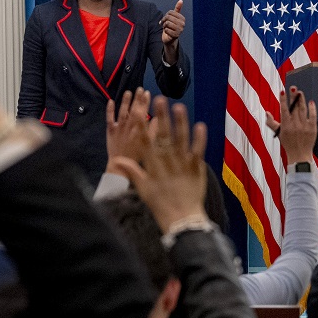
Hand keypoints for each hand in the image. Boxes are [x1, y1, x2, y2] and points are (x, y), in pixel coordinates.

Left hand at [105, 88, 150, 173]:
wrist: (120, 166)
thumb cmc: (136, 157)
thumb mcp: (149, 146)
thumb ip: (153, 131)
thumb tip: (158, 119)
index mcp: (139, 130)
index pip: (143, 112)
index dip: (145, 102)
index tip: (148, 93)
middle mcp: (129, 127)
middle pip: (133, 110)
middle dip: (137, 98)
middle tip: (140, 89)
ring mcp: (119, 128)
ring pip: (122, 112)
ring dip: (125, 101)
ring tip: (128, 92)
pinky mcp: (110, 131)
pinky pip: (109, 119)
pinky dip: (109, 110)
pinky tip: (111, 101)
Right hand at [110, 96, 207, 232]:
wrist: (181, 218)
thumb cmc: (160, 203)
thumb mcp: (142, 188)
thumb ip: (131, 171)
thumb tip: (116, 160)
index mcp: (153, 165)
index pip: (145, 142)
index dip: (142, 126)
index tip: (138, 111)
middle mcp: (167, 162)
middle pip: (164, 136)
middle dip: (162, 117)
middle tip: (160, 99)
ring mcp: (183, 164)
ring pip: (181, 140)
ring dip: (180, 123)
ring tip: (179, 106)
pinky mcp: (196, 168)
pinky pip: (198, 151)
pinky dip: (199, 139)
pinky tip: (200, 125)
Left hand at [161, 0, 184, 59]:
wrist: (169, 38)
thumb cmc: (171, 26)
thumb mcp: (173, 17)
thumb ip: (177, 9)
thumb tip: (181, 0)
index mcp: (182, 18)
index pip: (170, 12)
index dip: (166, 15)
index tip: (166, 19)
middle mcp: (183, 24)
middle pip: (168, 17)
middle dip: (164, 21)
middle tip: (164, 24)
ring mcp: (180, 30)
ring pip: (167, 23)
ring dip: (164, 26)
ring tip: (167, 28)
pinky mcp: (176, 35)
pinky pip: (166, 30)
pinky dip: (165, 31)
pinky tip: (168, 32)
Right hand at [264, 86, 316, 163]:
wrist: (299, 155)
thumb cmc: (288, 143)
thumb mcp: (278, 133)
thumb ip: (271, 122)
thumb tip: (266, 112)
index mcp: (286, 126)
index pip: (284, 110)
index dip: (283, 100)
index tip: (282, 91)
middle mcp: (295, 125)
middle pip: (294, 108)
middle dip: (293, 97)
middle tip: (293, 88)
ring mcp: (304, 126)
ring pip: (303, 110)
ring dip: (301, 100)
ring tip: (300, 92)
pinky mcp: (312, 128)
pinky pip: (312, 116)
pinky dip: (312, 109)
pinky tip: (311, 102)